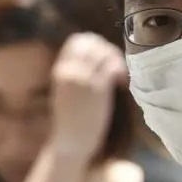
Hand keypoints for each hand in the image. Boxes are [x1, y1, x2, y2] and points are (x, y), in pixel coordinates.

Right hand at [48, 33, 126, 163]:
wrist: (70, 142)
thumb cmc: (70, 118)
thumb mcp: (65, 90)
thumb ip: (75, 72)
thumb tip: (94, 57)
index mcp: (60, 69)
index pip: (77, 40)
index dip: (94, 43)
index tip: (102, 57)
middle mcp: (70, 70)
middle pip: (92, 42)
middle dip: (107, 49)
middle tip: (114, 65)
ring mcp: (84, 79)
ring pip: (104, 52)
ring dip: (116, 59)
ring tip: (119, 75)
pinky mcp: (98, 90)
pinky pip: (112, 67)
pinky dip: (120, 70)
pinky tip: (121, 82)